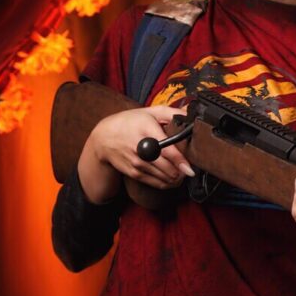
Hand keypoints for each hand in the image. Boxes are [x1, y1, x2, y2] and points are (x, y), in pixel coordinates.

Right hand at [80, 106, 194, 201]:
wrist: (104, 138)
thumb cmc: (131, 122)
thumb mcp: (150, 112)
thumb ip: (173, 112)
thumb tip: (191, 114)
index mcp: (147, 131)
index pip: (167, 150)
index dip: (180, 161)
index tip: (191, 169)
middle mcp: (142, 149)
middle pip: (167, 168)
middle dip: (182, 171)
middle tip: (189, 168)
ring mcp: (137, 163)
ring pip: (164, 178)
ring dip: (177, 178)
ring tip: (183, 172)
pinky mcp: (134, 173)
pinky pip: (156, 183)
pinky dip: (168, 183)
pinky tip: (173, 178)